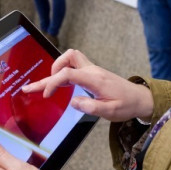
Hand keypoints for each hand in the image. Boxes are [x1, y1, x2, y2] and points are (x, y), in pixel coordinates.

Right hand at [21, 49, 153, 121]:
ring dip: (56, 68)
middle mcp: (92, 70)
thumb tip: (73, 102)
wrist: (140, 98)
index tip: (46, 95)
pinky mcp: (92, 73)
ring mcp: (92, 70)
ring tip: (46, 85)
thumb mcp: (110, 111)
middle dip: (46, 74)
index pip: (67, 74)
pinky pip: (74, 65)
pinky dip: (63, 72)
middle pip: (65, 61)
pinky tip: (58, 84)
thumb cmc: (127, 105)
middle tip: (30, 87)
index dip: (53, 83)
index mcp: (94, 79)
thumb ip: (91, 107)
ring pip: (69, 58)